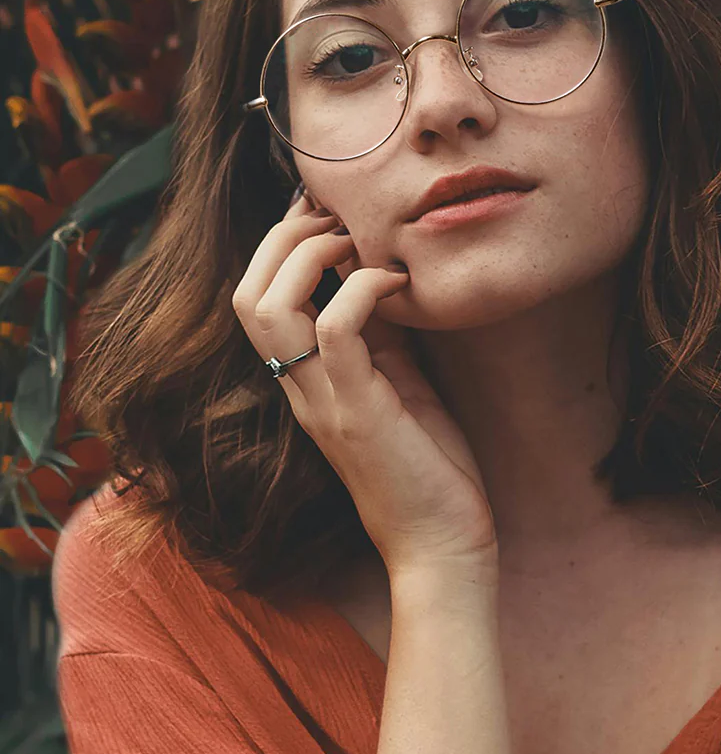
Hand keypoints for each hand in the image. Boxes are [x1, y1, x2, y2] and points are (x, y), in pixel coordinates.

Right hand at [231, 186, 496, 579]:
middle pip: (248, 295)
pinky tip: (399, 280)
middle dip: (282, 237)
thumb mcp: (397, 381)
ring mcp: (323, 400)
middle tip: (331, 213)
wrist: (440, 542)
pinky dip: (363, 289)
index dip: (279, 246)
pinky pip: (337, 330)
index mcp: (304, 381)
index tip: (322, 211)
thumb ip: (377, 334)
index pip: (256, 300)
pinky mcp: (358, 410)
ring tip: (353, 239)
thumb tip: (379, 274)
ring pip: (271, 308)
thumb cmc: (425, 462)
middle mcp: (300, 388)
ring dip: (309, 255)